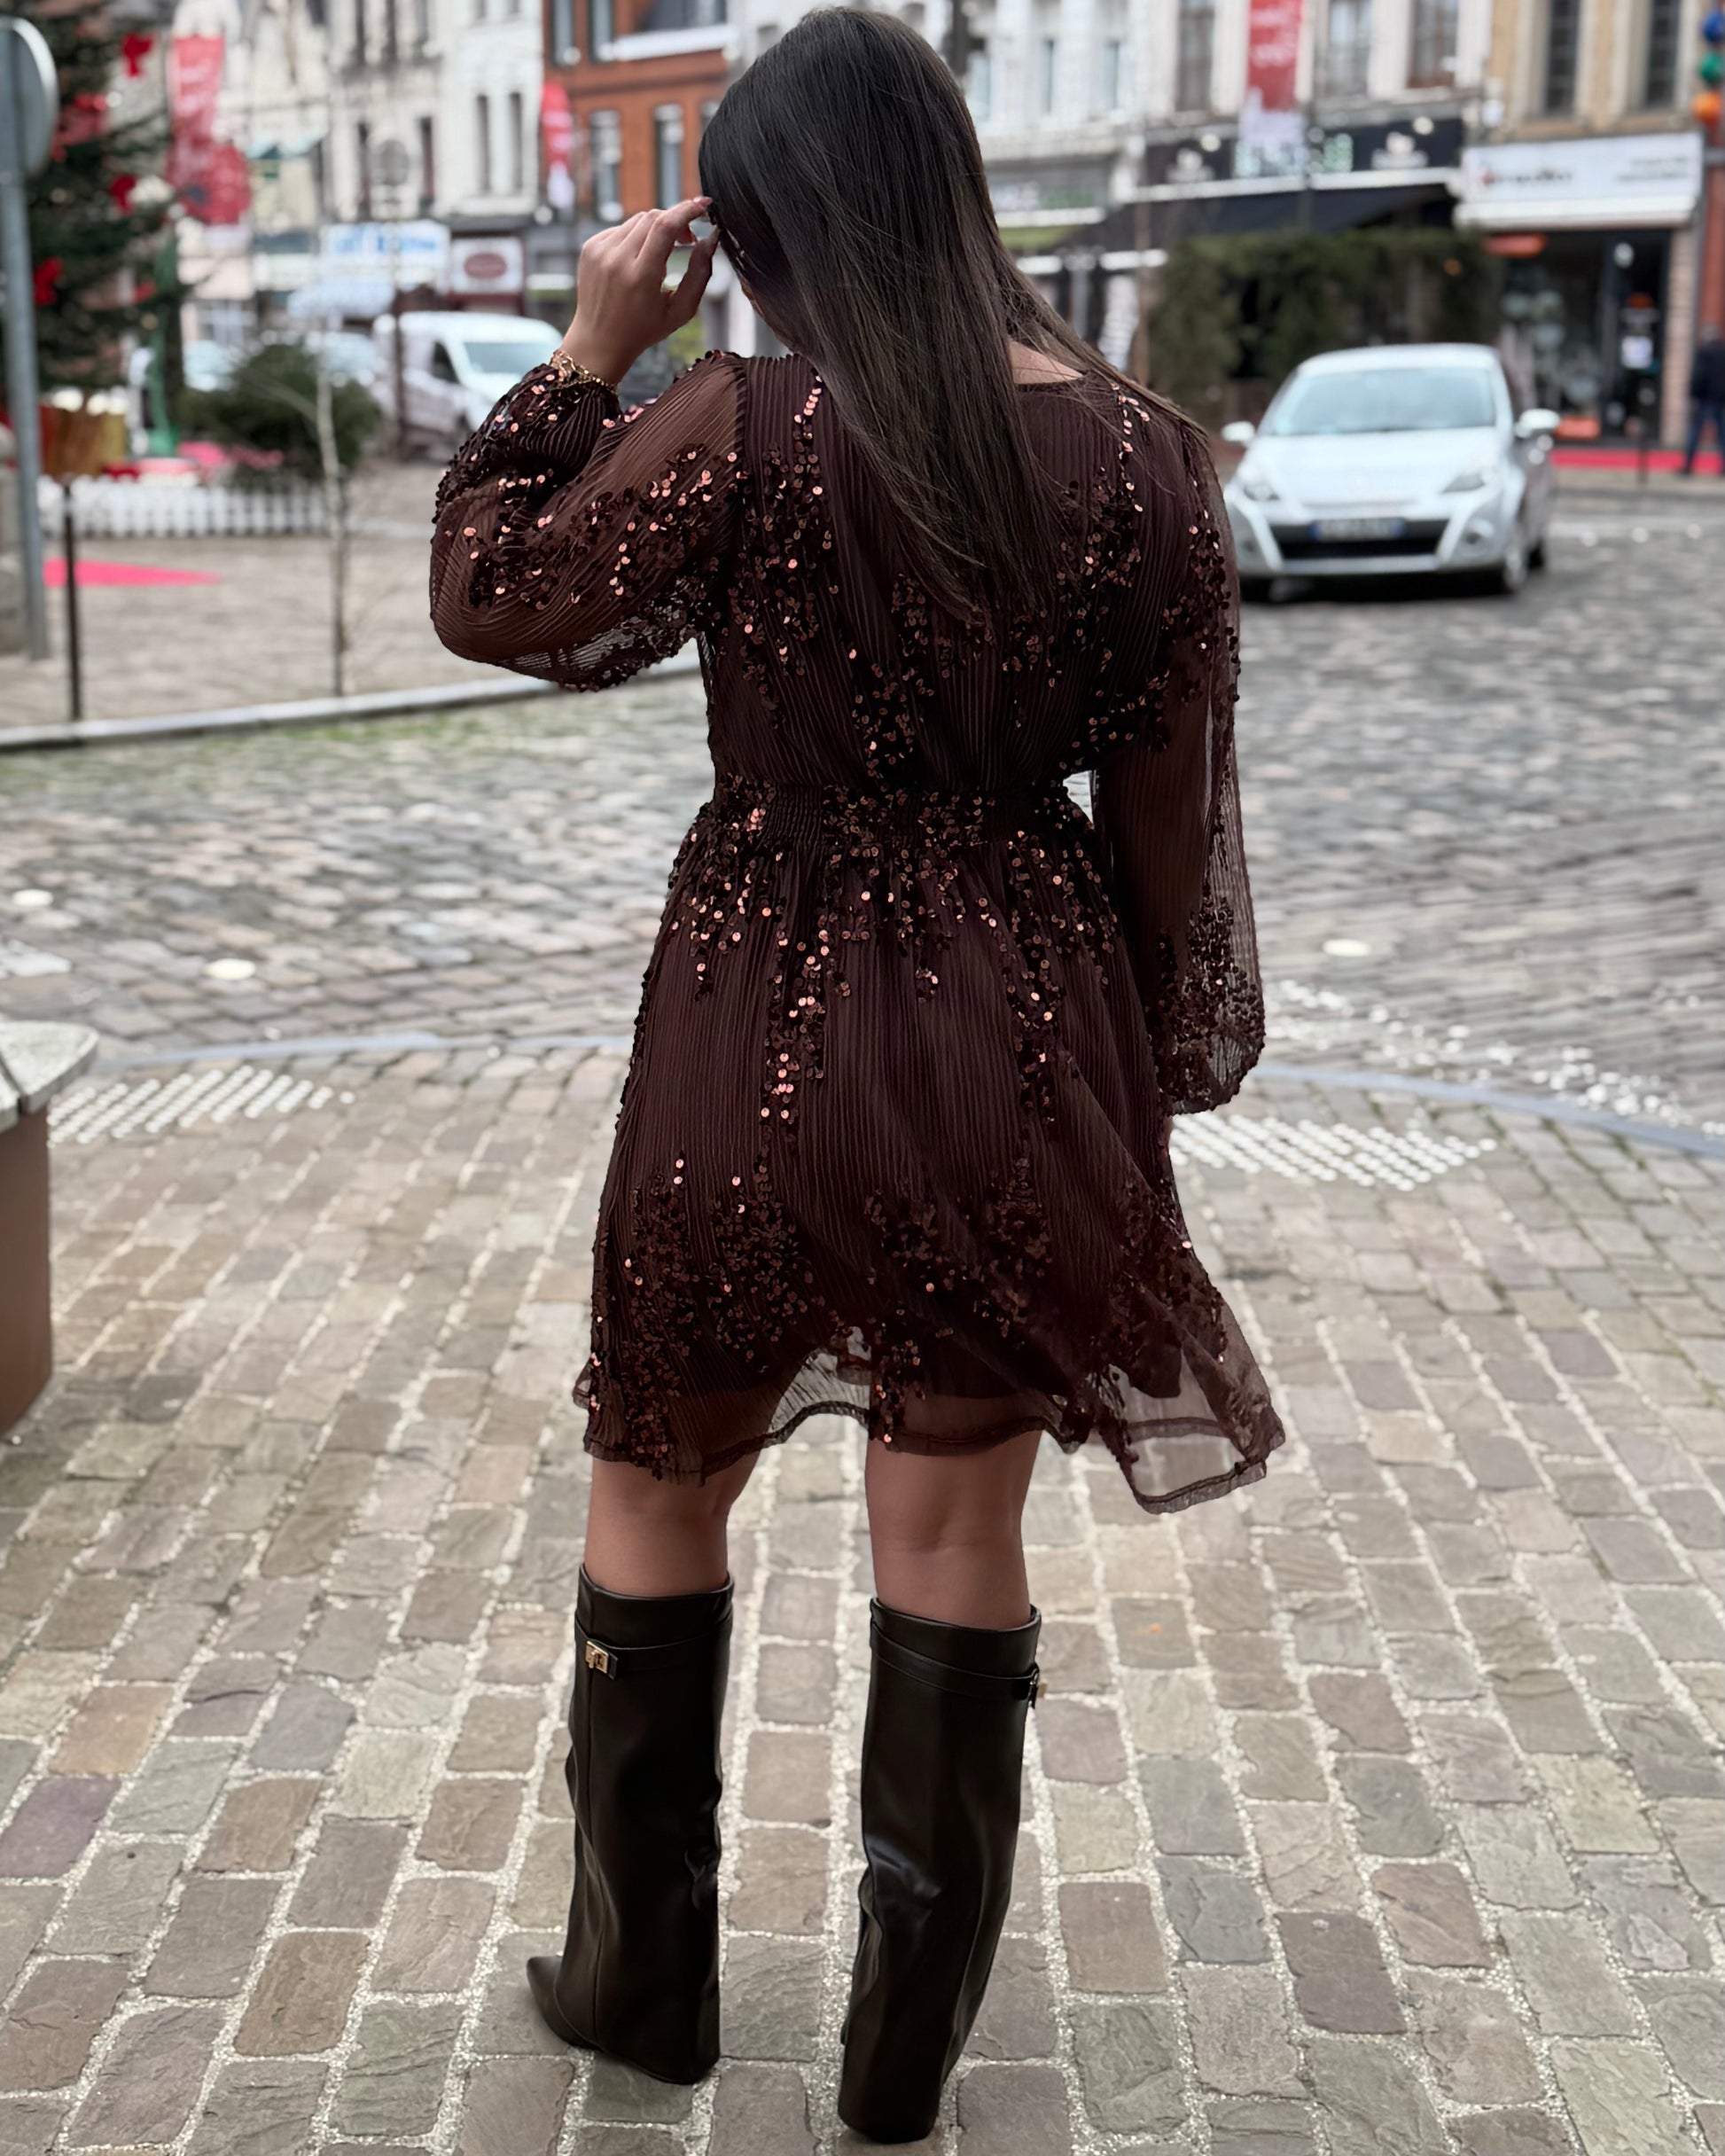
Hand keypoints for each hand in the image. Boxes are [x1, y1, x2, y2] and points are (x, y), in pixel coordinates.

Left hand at [558, 197, 719, 388]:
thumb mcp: (680, 311)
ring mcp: (600, 251)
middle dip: (675, 221)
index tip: (704, 204)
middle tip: (688, 239)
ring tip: (663, 252)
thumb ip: (700, 274)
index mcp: (640, 276)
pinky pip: (620, 229)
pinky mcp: (590, 248)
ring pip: (637, 220)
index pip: (665, 226)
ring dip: (656, 229)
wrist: (598, 342)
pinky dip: (635, 237)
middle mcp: (617, 259)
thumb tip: (711, 239)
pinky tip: (639, 259)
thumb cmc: (644, 330)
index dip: (687, 210)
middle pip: (653, 217)